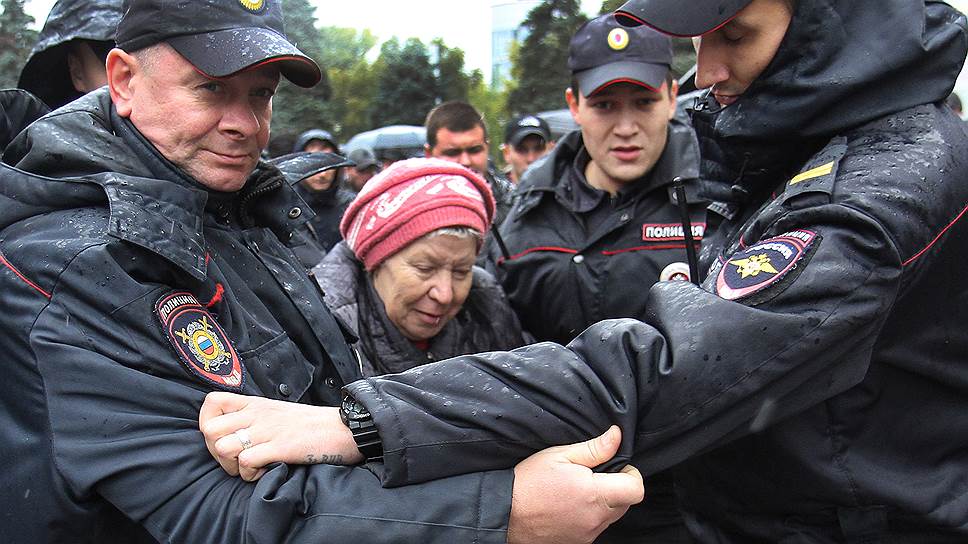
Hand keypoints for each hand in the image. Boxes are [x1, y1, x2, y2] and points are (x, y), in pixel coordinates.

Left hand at [198, 392, 363, 480]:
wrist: (345, 427)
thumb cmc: (313, 425)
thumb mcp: (279, 412)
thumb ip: (256, 418)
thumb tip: (234, 434)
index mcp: (257, 404)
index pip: (212, 402)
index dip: (207, 423)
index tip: (222, 437)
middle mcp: (258, 414)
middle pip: (210, 430)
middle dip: (216, 451)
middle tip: (236, 459)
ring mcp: (268, 430)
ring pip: (223, 447)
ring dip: (232, 465)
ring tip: (251, 467)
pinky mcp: (281, 447)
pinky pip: (246, 462)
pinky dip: (251, 475)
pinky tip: (266, 472)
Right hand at [507, 426, 643, 543]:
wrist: (504, 513)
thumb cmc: (528, 482)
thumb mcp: (559, 455)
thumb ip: (594, 448)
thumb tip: (616, 436)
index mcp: (594, 493)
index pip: (636, 489)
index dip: (631, 474)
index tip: (617, 467)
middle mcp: (595, 518)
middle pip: (626, 503)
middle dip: (617, 487)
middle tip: (592, 476)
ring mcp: (587, 534)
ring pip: (611, 517)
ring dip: (603, 503)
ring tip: (577, 491)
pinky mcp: (579, 543)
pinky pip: (596, 527)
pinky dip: (590, 516)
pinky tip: (569, 506)